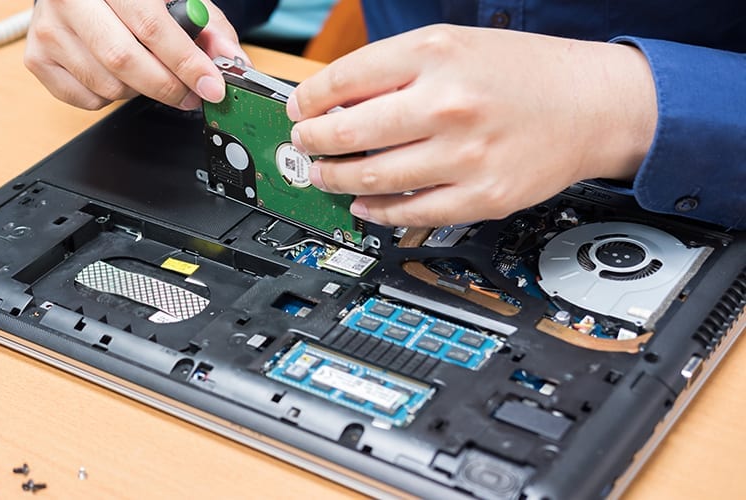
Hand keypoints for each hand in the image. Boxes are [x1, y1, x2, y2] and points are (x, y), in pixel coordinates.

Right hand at [24, 0, 246, 109]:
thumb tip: (229, 60)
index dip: (186, 62)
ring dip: (140, 90)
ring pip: (107, 84)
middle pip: (124, 60)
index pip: (151, 26)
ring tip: (149, 73)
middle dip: (167, 86)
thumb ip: (206, 25)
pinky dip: (112, 96)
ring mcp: (48, 30)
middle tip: (190, 95)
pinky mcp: (37, 59)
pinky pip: (87, 99)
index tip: (211, 85)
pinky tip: (116, 73)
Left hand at [286, 25, 657, 227]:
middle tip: (303, 145)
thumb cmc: (524, 73)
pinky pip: (410, 213)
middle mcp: (448, 103)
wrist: (593, 105)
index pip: (345, 79)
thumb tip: (335, 99)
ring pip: (372, 178)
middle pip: (349, 132)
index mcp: (436, 54)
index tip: (298, 109)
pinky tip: (363, 204)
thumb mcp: (455, 46)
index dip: (309, 99)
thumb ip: (396, 69)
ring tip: (323, 175)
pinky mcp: (481, 196)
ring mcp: (465, 155)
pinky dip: (375, 212)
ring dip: (335, 179)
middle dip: (312, 142)